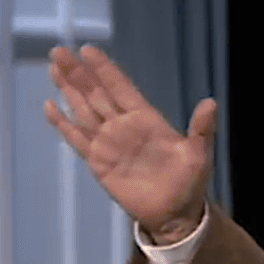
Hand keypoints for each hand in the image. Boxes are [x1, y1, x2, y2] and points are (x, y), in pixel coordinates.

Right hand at [45, 46, 215, 243]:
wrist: (174, 214)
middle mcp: (124, 126)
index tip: (88, 49)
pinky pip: (77, 139)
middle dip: (78, 73)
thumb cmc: (190, 183)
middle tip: (59, 51)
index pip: (121, 87)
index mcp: (147, 118)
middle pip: (96, 93)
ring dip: (69, 90)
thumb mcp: (200, 155)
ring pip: (84, 110)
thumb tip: (211, 102)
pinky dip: (63, 124)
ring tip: (54, 68)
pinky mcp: (98, 162)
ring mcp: (109, 142)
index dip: (105, 69)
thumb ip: (202, 129)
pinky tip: (51, 107)